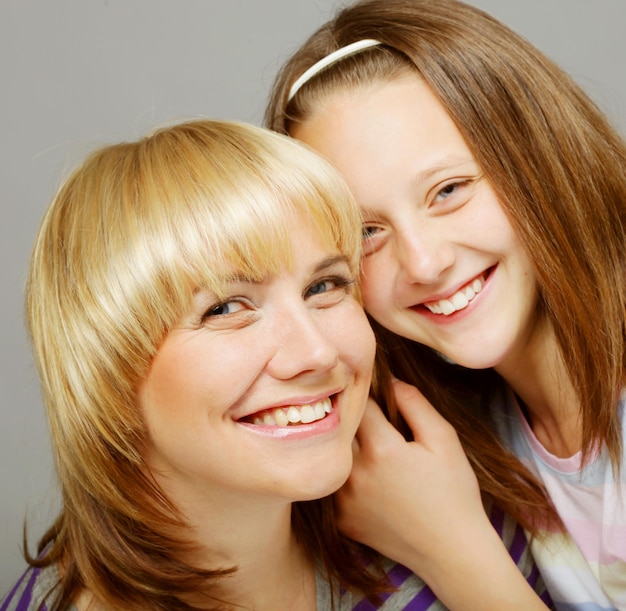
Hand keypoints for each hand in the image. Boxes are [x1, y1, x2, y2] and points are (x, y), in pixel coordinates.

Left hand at [336, 380, 483, 569]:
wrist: (453, 552)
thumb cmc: (454, 492)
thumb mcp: (444, 439)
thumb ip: (414, 403)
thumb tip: (389, 379)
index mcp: (381, 450)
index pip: (359, 404)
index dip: (367, 393)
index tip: (374, 392)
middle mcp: (355, 474)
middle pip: (342, 429)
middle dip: (354, 419)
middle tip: (372, 420)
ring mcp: (344, 500)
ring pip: (335, 457)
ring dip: (346, 448)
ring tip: (372, 451)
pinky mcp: (341, 521)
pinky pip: (334, 485)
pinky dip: (344, 477)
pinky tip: (367, 479)